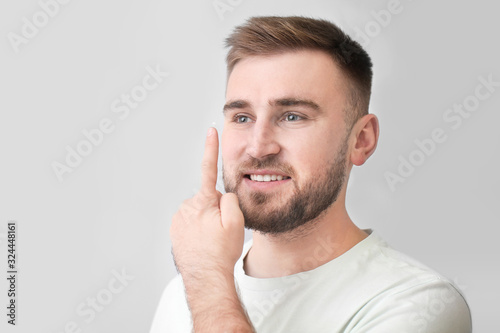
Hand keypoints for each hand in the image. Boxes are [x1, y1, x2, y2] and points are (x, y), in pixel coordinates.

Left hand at [170, 127, 244, 280]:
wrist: (206, 278)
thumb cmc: (221, 252)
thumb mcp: (236, 223)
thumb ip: (230, 200)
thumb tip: (221, 195)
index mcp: (202, 201)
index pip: (208, 170)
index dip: (210, 149)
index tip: (211, 131)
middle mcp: (186, 207)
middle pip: (207, 198)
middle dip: (214, 208)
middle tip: (220, 229)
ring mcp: (178, 220)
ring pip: (198, 212)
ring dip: (206, 220)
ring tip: (211, 239)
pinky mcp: (174, 231)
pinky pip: (190, 222)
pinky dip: (197, 229)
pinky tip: (202, 242)